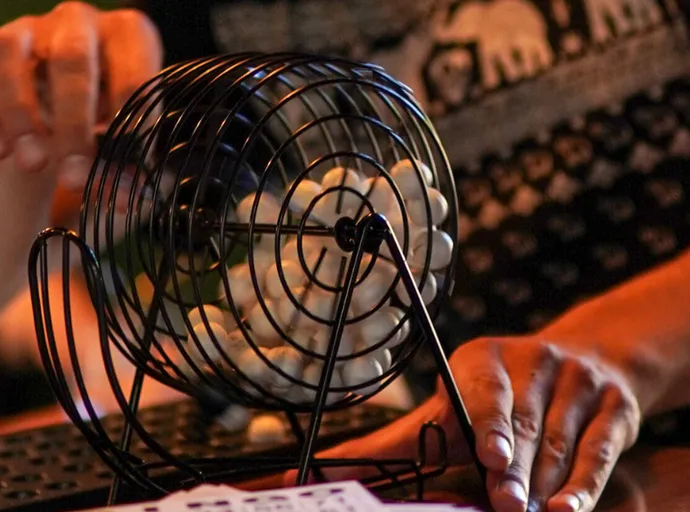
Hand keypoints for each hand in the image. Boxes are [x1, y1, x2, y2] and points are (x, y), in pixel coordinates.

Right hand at [0, 1, 162, 183]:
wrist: (53, 104)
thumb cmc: (104, 118)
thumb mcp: (121, 140)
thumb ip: (124, 167)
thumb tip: (125, 198)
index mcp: (126, 35)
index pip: (134, 64)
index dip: (131, 109)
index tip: (125, 156)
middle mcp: (76, 21)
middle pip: (72, 58)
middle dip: (73, 123)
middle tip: (73, 177)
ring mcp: (25, 30)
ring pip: (10, 55)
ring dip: (19, 114)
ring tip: (33, 166)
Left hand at [288, 336, 642, 511]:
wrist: (590, 359)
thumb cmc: (500, 395)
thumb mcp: (455, 404)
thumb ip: (404, 440)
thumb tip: (326, 465)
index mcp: (480, 360)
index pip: (473, 395)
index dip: (481, 424)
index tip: (484, 451)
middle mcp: (530, 363)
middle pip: (516, 422)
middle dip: (509, 462)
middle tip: (502, 497)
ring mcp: (574, 383)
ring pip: (554, 441)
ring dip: (539, 479)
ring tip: (523, 507)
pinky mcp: (612, 409)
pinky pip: (597, 451)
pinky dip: (582, 483)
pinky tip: (564, 508)